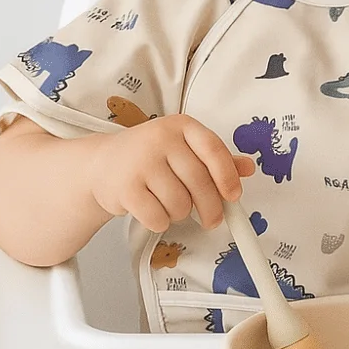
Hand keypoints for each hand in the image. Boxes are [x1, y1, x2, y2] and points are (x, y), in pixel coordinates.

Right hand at [89, 114, 255, 233]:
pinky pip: (158, 218)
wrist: (101, 164)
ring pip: (180, 204)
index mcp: (181, 125)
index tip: (234, 196)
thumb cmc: (148, 157)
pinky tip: (152, 209)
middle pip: (200, 182)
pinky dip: (160, 222)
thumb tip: (248, 168)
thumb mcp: (183, 148)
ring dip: (181, 213)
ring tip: (170, 203)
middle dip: (211, 208)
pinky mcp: (125, 188)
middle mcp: (160, 138)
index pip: (214, 150)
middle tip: (212, 219)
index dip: (228, 176)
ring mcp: (141, 162)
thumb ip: (215, 158)